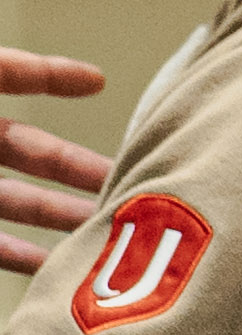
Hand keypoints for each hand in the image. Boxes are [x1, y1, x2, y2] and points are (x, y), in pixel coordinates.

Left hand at [0, 50, 108, 274]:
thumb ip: (11, 70)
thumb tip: (96, 79)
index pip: (10, 79)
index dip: (51, 77)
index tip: (97, 82)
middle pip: (33, 152)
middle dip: (86, 169)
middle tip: (135, 182)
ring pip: (20, 201)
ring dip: (66, 216)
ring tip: (112, 228)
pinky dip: (24, 257)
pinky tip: (57, 264)